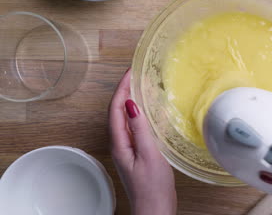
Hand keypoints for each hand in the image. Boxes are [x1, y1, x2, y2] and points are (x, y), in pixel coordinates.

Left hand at [109, 69, 176, 214]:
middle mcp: (120, 144)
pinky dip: (137, 114)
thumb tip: (130, 105)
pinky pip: (132, 127)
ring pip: (124, 119)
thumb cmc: (152, 188)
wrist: (154, 210)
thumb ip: (140, 129)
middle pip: (116, 111)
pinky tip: (146, 112)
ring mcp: (127, 149)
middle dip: (123, 90)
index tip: (129, 72)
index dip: (121, 88)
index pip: (115, 109)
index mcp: (120, 143)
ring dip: (129, 101)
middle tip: (134, 74)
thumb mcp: (149, 154)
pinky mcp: (136, 153)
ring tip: (138, 86)